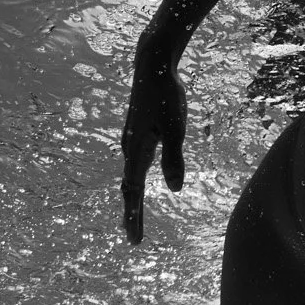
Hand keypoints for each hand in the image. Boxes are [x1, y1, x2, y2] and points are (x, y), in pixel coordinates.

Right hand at [120, 52, 189, 243]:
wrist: (153, 66)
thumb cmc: (166, 96)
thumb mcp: (176, 128)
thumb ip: (174, 158)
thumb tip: (174, 190)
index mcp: (136, 150)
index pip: (133, 191)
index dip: (134, 215)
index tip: (135, 238)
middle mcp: (128, 148)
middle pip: (128, 188)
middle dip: (131, 214)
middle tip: (134, 238)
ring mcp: (131, 140)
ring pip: (129, 176)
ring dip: (132, 199)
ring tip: (134, 218)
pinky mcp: (136, 133)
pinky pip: (133, 164)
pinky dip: (135, 182)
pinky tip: (138, 185)